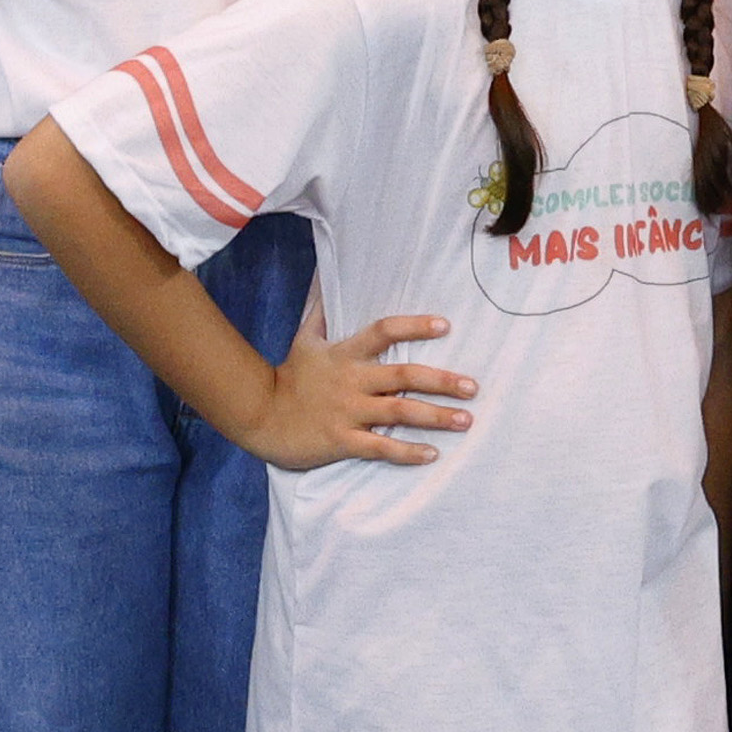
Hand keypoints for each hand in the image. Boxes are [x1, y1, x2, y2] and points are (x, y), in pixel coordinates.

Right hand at [239, 310, 474, 473]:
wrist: (259, 415)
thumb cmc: (287, 376)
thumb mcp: (304, 339)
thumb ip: (321, 311)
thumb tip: (325, 277)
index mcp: (344, 354)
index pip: (383, 332)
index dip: (414, 327)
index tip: (445, 325)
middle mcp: (351, 381)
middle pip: (403, 377)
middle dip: (440, 381)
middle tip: (472, 386)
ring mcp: (347, 412)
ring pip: (398, 413)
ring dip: (435, 417)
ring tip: (465, 420)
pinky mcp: (342, 441)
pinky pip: (380, 448)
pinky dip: (406, 451)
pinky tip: (432, 454)